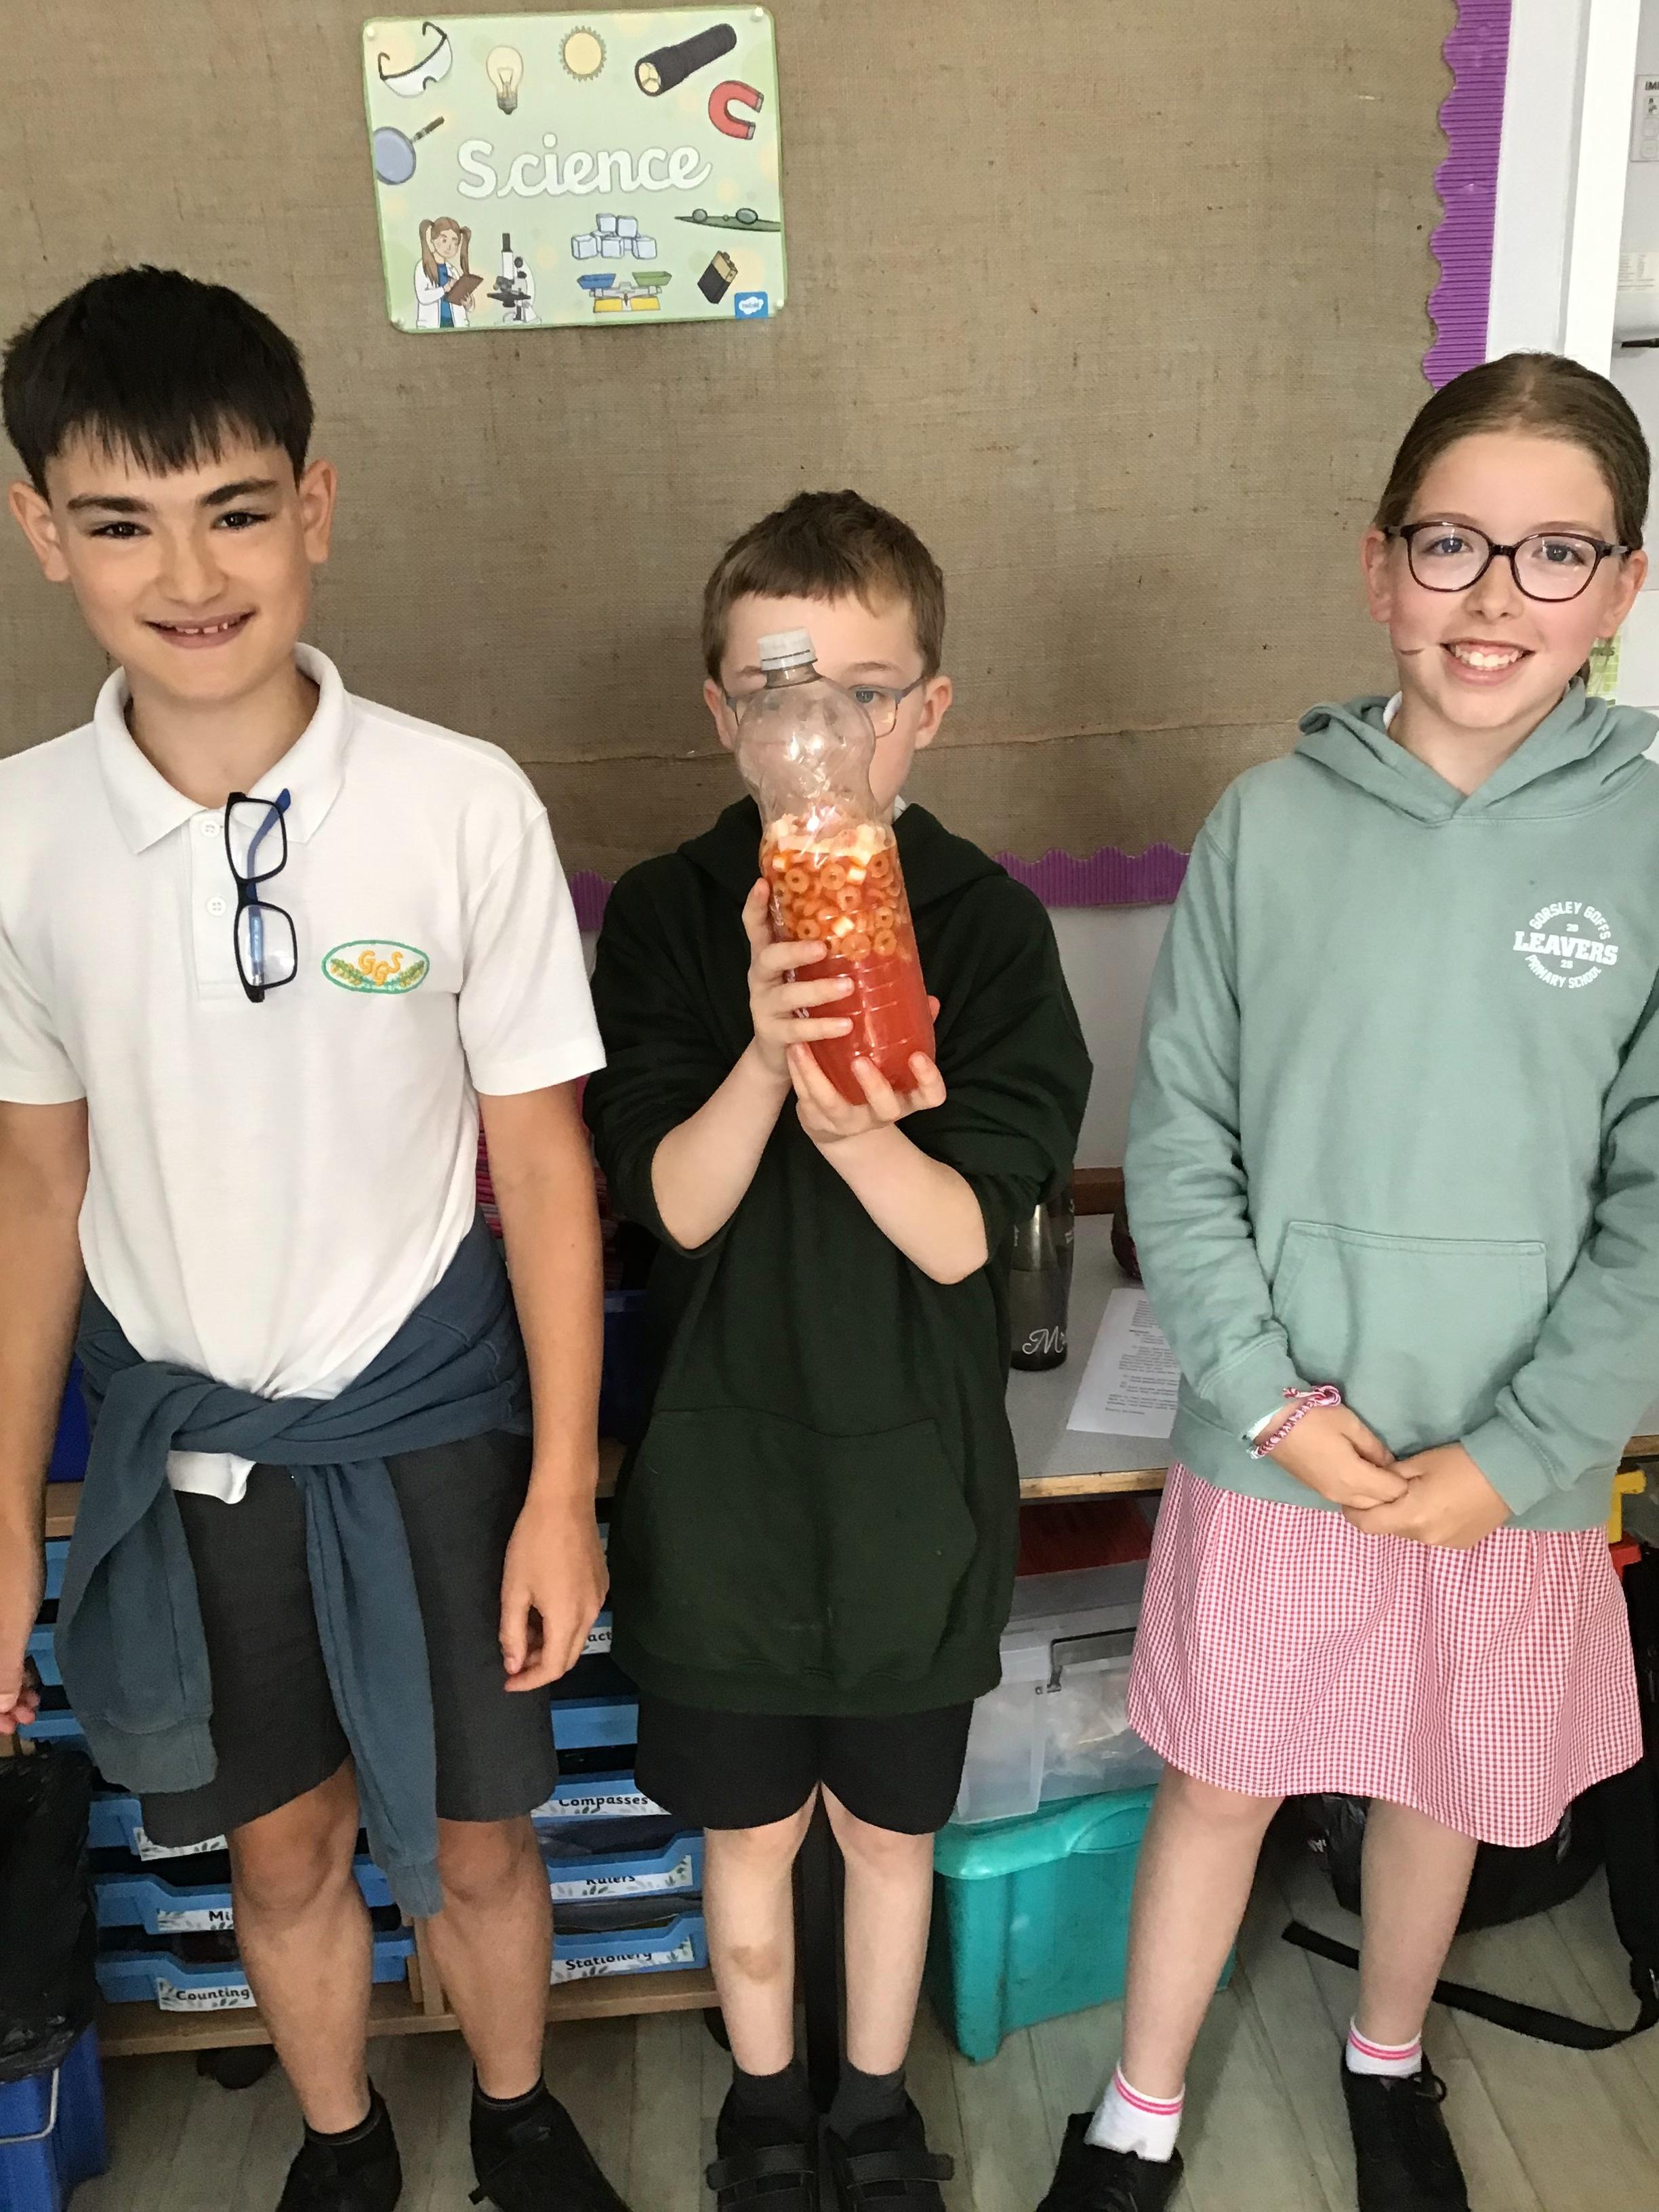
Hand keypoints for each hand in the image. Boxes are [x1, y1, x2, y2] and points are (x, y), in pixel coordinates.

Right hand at [0, 1548, 41, 1737]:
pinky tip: (27, 1674)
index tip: (12, 1726)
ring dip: (6, 1685)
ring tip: (33, 1699)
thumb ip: (2, 1672)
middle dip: (0, 1701)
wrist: (9, 1524)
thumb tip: (1, 1706)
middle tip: (28, 1714)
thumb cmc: (8, 1573)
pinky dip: (7, 1663)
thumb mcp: (8, 1631)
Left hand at [499, 1488, 608, 1692]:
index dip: (529, 1680)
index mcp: (567, 1619)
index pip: (553, 1667)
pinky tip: (543, 1609)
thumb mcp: (514, 1590)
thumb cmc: (533, 1544)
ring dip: (551, 1643)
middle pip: (569, 1656)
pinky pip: (583, 1616)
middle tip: (514, 1660)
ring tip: (523, 1631)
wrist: (564, 1500)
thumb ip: (512, 1633)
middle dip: (540, 1665)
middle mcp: (590, 1614)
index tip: (508, 1681)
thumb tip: (514, 1665)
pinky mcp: (602, 1582)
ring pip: (577, 1636)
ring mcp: (600, 1597)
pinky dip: (562, 1625)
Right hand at [742, 881, 853, 1081]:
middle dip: (794, 950)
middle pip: (768, 957)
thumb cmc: (805, 1006)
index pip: (756, 927)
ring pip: (787, 995)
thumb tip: (904, 948)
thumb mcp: (813, 977)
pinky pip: (797, 1030)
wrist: (781, 1057)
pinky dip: (821, 1028)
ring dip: (818, 990)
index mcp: (771, 957)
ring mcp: (765, 1007)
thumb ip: (843, 962)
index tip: (762, 884)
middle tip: (822, 947)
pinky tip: (844, 1026)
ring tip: (847, 987)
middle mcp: (762, 978)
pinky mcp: (774, 1035)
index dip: (755, 906)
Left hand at [788, 1036, 945, 1145]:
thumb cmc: (872, 1082)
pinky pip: (807, 1100)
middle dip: (874, 1085)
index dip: (928, 1080)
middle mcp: (880, 1114)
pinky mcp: (820, 1121)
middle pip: (886, 1107)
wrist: (836, 1124)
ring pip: (833, 1104)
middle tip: (860, 1060)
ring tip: (802, 1044)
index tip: (918, 1056)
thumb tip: (930, 1000)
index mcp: (906, 1098)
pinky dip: (799, 1073)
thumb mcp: (893, 1063)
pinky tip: (793, 1049)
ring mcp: (848, 1122)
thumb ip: (911, 1033)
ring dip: (815, 1074)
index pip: (930, 1097)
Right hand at [1267, 1403, 1406, 1509]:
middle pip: (1379, 1505)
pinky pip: (1348, 1500)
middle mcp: (1342, 1494)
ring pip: (1363, 1506)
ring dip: (1376, 1497)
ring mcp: (1328, 1495)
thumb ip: (1375, 1447)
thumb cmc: (1314, 1418)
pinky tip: (1363, 1478)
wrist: (1271, 1421)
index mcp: (1354, 1478)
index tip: (1412, 1470)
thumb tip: (1390, 1464)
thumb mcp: (1351, 1424)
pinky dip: (1361, 1495)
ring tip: (1382, 1476)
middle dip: (1393, 1494)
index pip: (1392, 1493)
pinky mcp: (1318, 1491)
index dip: (1406, 1483)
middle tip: (1401, 1474)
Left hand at [1343, 1443, 1510, 1547]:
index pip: (1368, 1524)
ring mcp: (1445, 1544)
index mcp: (1411, 1517)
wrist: (1510, 1474)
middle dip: (1384, 1511)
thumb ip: (1391, 1478)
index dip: (1354, 1512)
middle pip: (1390, 1528)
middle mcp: (1426, 1537)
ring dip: (1407, 1517)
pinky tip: (1439, 1504)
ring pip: (1412, 1532)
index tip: (1352, 1499)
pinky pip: (1432, 1535)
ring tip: (1417, 1494)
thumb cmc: (1461, 1462)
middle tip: (1387, 1490)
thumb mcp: (1419, 1463)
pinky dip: (1427, 1522)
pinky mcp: (1462, 1544)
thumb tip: (1375, 1484)